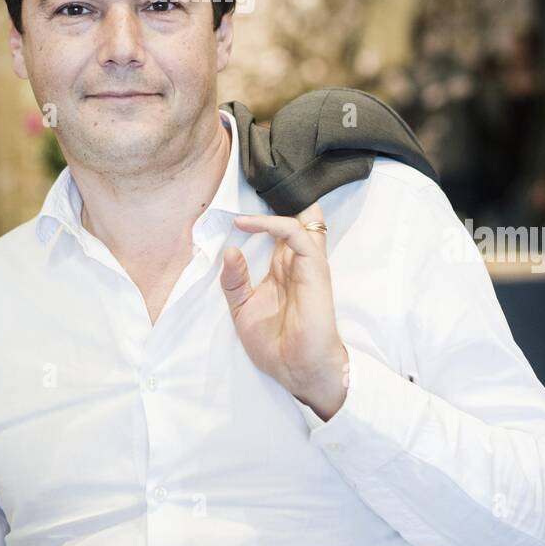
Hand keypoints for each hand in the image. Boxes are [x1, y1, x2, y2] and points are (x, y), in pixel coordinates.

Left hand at [220, 202, 349, 420]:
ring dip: (276, 202)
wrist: (298, 372)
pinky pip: (298, 235)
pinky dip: (274, 224)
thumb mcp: (242, 310)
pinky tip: (247, 224)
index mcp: (281, 269)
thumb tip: (230, 249)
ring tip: (249, 189)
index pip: (278, 230)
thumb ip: (234, 281)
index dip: (262, 212)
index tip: (234, 199)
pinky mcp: (314, 270)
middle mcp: (296, 261)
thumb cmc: (275, 345)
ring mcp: (307, 264)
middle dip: (276, 194)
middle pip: (295, 215)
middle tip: (252, 174)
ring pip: (301, 218)